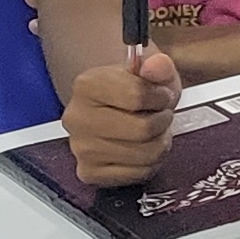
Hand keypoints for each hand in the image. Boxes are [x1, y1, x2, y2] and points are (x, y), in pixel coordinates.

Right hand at [61, 47, 183, 185]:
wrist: (116, 110)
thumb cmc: (135, 91)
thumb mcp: (151, 72)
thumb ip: (158, 66)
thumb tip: (157, 65)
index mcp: (87, 85)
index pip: (137, 96)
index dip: (161, 97)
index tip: (160, 96)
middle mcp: (77, 117)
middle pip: (142, 129)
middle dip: (162, 122)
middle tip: (159, 116)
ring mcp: (80, 148)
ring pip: (145, 154)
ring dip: (160, 143)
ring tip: (152, 132)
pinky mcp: (89, 172)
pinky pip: (139, 173)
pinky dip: (151, 163)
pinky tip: (142, 148)